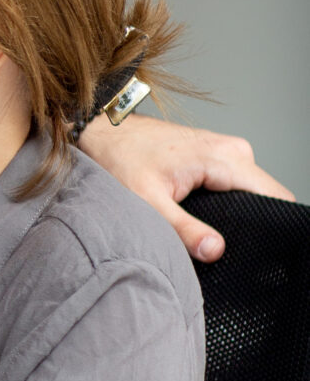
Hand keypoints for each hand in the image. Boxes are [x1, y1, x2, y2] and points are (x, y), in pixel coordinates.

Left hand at [81, 114, 295, 261]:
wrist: (103, 130)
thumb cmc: (120, 158)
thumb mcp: (147, 200)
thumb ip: (183, 229)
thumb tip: (215, 250)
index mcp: (224, 158)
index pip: (275, 196)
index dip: (271, 225)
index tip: (256, 247)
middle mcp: (233, 151)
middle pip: (268, 196)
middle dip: (254, 222)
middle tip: (221, 243)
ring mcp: (227, 151)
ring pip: (254, 191)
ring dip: (241, 213)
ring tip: (210, 230)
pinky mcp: (218, 156)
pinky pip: (240, 184)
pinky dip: (230, 203)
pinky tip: (207, 216)